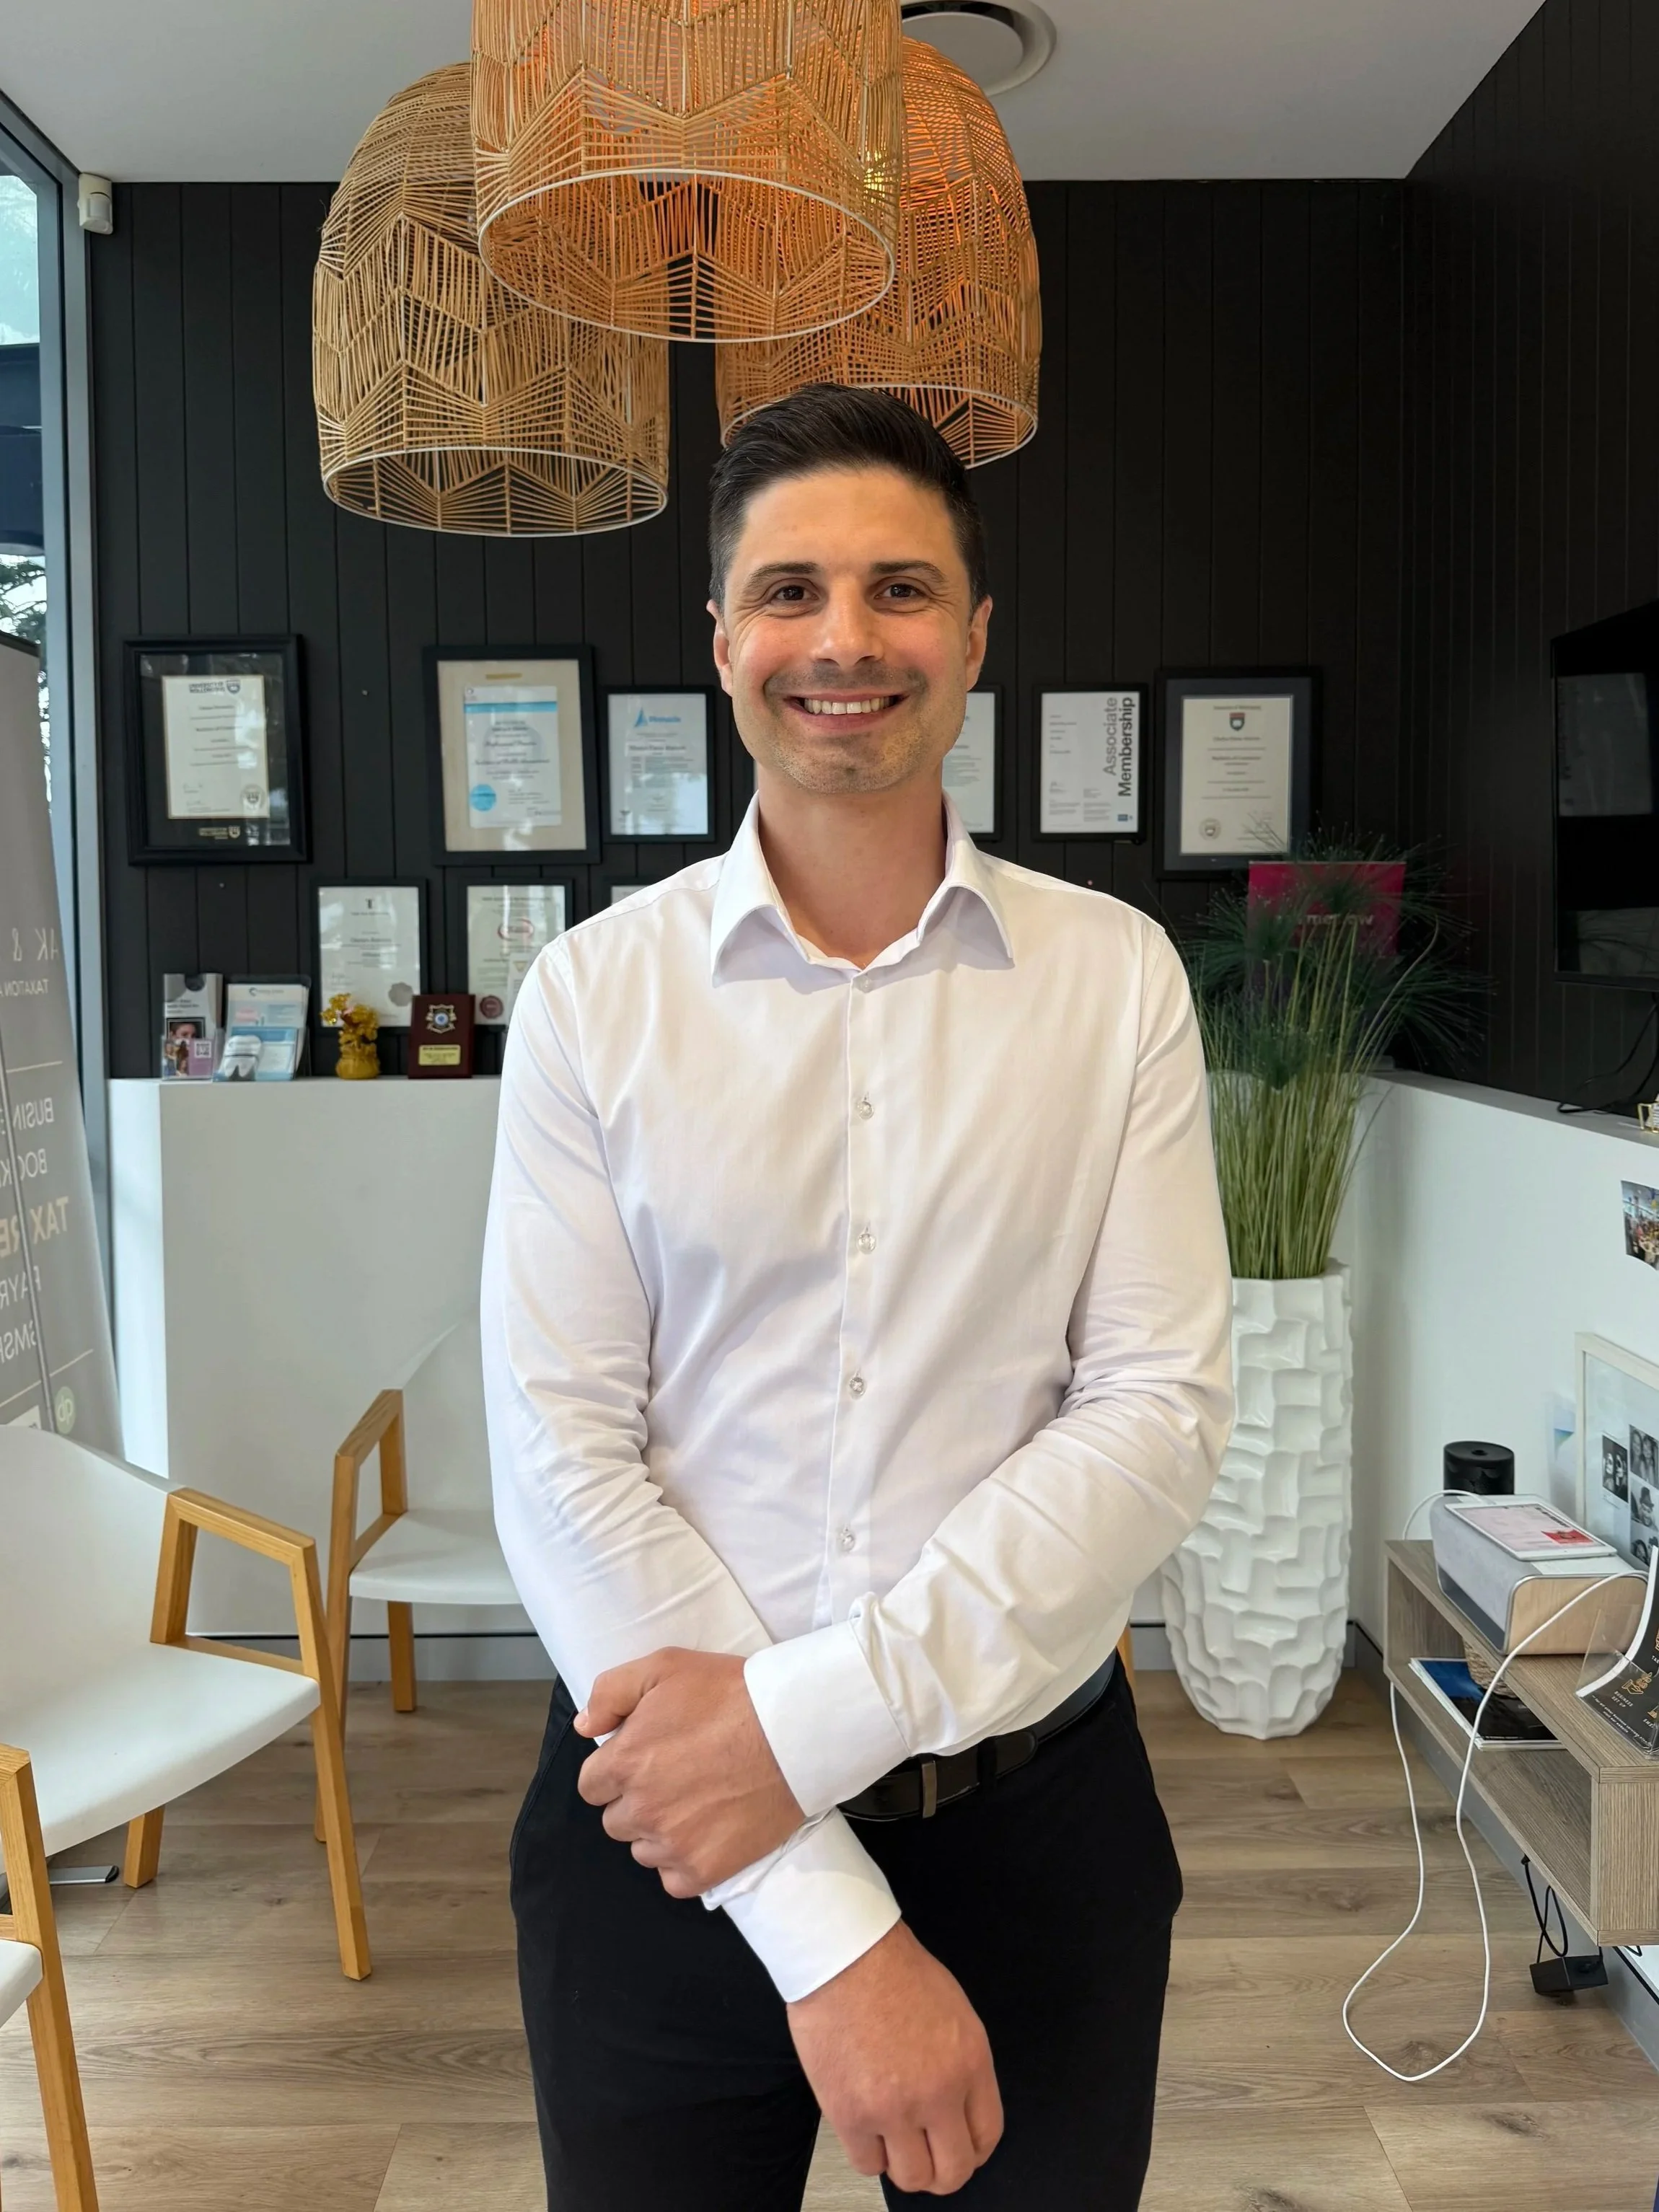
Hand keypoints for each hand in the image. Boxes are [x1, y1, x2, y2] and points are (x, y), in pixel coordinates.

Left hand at [575, 1647, 804, 1895]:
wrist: (794, 1732)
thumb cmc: (730, 1694)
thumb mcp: (664, 1666)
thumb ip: (610, 1692)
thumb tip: (584, 1726)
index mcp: (625, 1763)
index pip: (592, 1785)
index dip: (616, 1770)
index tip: (645, 1759)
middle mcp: (641, 1810)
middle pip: (616, 1820)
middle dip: (637, 1801)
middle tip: (676, 1777)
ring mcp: (672, 1845)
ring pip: (643, 1850)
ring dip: (660, 1831)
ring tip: (698, 1802)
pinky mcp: (704, 1870)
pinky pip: (674, 1880)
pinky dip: (686, 1862)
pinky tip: (708, 1832)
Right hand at [788, 1922, 1002, 2195]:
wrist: (844, 1954)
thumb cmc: (894, 1970)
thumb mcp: (954, 2012)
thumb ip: (962, 2066)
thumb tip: (959, 2109)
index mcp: (970, 2063)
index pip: (987, 2136)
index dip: (973, 2151)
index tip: (960, 2149)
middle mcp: (938, 2093)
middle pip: (953, 2171)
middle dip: (943, 2172)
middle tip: (927, 2156)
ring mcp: (894, 2109)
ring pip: (911, 2178)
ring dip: (903, 2164)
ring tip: (892, 2139)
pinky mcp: (851, 2115)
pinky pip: (868, 2164)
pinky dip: (869, 2153)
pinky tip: (865, 2128)